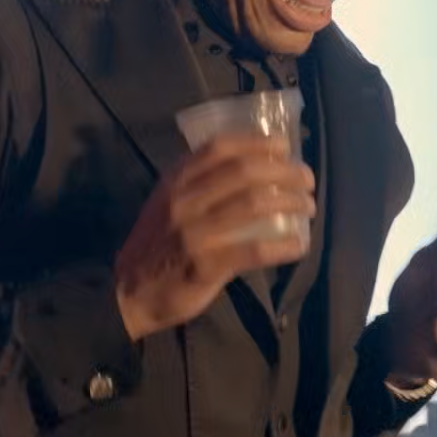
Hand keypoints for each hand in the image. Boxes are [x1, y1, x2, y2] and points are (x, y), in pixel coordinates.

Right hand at [114, 134, 314, 338]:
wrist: (128, 294)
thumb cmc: (157, 246)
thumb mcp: (167, 204)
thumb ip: (197, 185)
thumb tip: (250, 169)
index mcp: (175, 181)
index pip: (219, 148)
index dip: (257, 143)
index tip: (284, 146)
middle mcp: (183, 200)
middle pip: (244, 172)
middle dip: (284, 171)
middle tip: (306, 179)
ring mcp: (194, 232)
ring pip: (253, 204)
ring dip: (290, 202)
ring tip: (307, 206)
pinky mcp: (205, 264)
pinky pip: (253, 249)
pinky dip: (282, 246)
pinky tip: (299, 245)